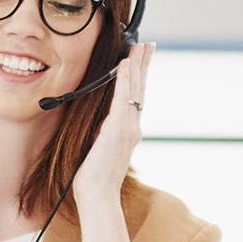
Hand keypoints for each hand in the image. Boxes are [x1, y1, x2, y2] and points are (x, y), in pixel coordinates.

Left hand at [73, 41, 153, 203]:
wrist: (98, 196)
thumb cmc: (94, 177)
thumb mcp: (99, 148)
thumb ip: (104, 133)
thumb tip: (101, 123)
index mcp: (127, 131)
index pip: (135, 98)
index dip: (138, 77)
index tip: (140, 58)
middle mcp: (132, 127)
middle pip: (140, 89)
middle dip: (143, 65)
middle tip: (148, 45)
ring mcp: (127, 128)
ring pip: (134, 90)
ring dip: (136, 66)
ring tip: (139, 47)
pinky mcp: (118, 130)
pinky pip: (123, 99)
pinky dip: (125, 80)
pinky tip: (125, 65)